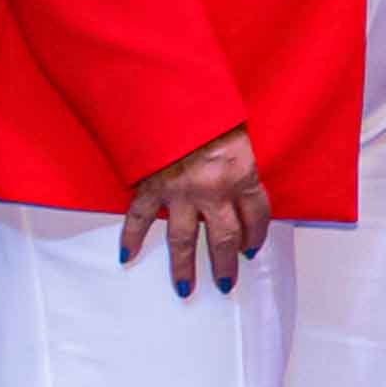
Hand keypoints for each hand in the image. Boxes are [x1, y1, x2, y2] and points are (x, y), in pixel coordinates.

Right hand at [122, 126, 269, 298]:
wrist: (175, 98)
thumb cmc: (212, 112)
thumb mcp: (241, 136)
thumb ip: (240, 166)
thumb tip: (241, 193)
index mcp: (242, 174)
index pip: (257, 215)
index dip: (257, 234)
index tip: (252, 248)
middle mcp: (214, 190)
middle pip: (225, 238)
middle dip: (226, 264)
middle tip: (226, 284)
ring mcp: (181, 193)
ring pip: (185, 240)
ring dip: (185, 267)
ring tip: (185, 289)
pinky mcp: (152, 188)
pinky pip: (140, 219)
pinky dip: (131, 238)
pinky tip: (128, 256)